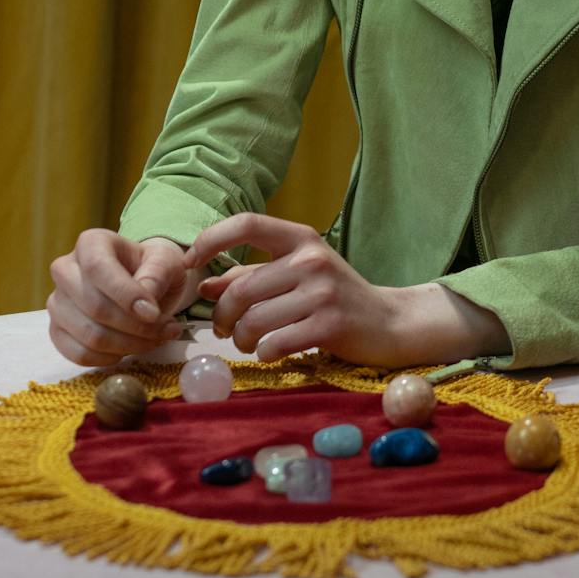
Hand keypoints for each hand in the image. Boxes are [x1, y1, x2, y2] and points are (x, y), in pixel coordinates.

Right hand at [47, 229, 195, 366]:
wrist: (143, 285)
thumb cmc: (153, 269)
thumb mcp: (166, 261)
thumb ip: (158, 274)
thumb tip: (144, 300)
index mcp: (91, 243)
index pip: (98, 268)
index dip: (126, 295)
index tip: (154, 314)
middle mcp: (65, 269)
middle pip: (94, 306)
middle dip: (135, 326)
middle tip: (167, 330)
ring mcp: (57, 302)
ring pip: (88, 335)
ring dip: (128, 345)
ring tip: (156, 339)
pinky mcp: (57, 331)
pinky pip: (79, 354)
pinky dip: (110, 358)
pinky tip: (130, 349)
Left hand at [186, 214, 406, 366]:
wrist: (387, 322)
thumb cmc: (333, 297)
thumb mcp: (295, 276)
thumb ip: (250, 277)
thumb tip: (202, 286)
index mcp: (300, 238)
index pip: (247, 224)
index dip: (211, 240)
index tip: (190, 262)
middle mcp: (310, 259)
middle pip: (241, 288)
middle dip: (221, 315)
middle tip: (222, 329)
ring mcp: (322, 292)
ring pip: (254, 320)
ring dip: (241, 339)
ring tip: (247, 343)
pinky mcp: (330, 325)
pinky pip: (275, 344)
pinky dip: (263, 353)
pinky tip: (271, 351)